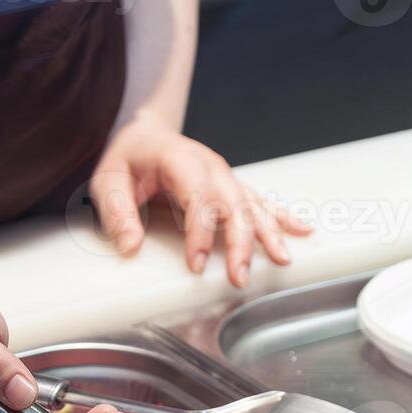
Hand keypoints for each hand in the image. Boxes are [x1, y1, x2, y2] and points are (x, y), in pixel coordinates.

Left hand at [90, 114, 311, 286]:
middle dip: (240, 242)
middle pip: (232, 204)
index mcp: (178, 158)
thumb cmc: (127, 160)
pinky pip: (261, 202)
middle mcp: (209, 165)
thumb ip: (117, 213)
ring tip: (282, 260)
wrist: (144, 135)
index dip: (200, 232)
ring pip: (253, 204)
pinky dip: (282, 217)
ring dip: (268, 234)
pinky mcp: (232, 186)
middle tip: (239, 277)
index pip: (197, 195)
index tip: (196, 265)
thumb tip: (130, 246)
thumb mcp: (108, 181)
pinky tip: (303, 231)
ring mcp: (224, 175)